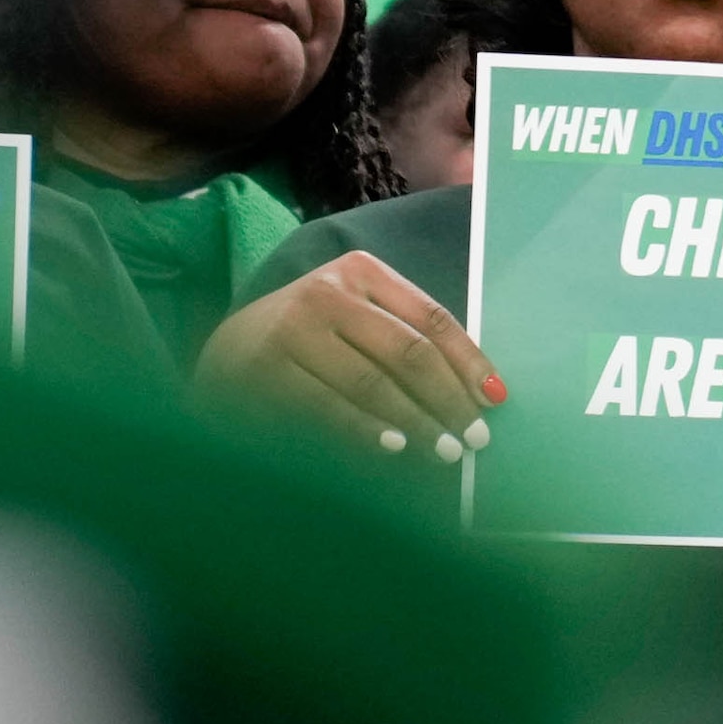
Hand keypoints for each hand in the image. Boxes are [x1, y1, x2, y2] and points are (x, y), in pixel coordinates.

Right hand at [197, 252, 500, 461]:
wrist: (227, 352)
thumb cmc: (314, 340)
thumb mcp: (358, 321)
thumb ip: (407, 341)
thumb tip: (477, 392)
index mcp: (360, 272)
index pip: (431, 318)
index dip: (468, 362)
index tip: (495, 400)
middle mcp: (326, 293)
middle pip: (408, 351)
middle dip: (448, 398)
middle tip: (473, 438)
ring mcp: (292, 329)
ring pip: (372, 382)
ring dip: (416, 421)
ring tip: (444, 451)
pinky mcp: (266, 369)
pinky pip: (329, 407)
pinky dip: (367, 430)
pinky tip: (394, 448)